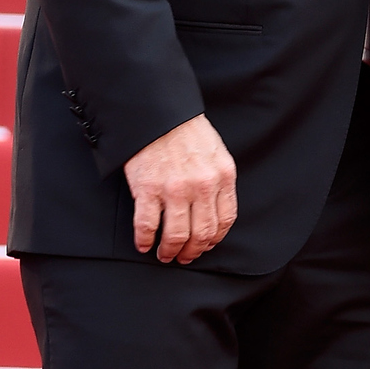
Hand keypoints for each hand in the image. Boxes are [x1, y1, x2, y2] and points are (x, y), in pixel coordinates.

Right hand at [124, 114, 237, 263]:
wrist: (158, 112)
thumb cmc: (185, 130)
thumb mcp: (215, 152)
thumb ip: (218, 179)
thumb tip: (214, 208)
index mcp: (222, 176)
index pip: (225, 220)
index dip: (215, 239)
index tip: (206, 245)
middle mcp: (201, 186)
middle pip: (202, 233)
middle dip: (193, 251)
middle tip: (185, 256)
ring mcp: (174, 189)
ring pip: (176, 235)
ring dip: (170, 251)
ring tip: (165, 254)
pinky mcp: (148, 189)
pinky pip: (147, 225)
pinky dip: (145, 240)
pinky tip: (144, 244)